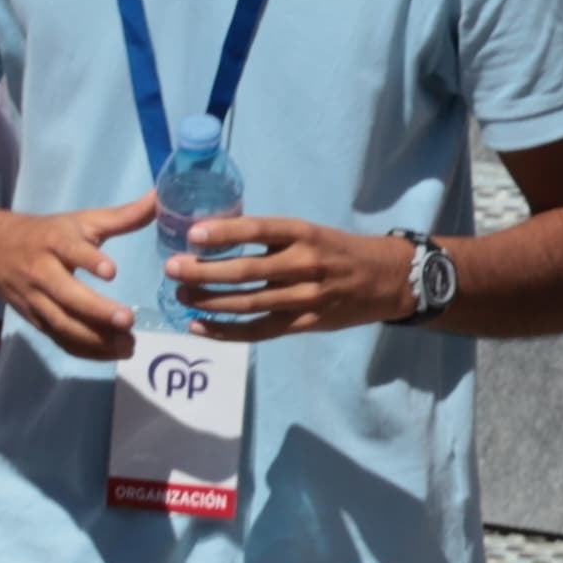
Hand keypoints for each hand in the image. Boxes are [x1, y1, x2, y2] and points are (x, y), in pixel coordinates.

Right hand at [0, 197, 152, 359]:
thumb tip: (162, 198)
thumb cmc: (47, 234)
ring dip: (94, 338)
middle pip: (66, 295)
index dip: (88, 260)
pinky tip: (113, 354)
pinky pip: (58, 339)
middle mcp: (40, 272)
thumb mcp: (82, 221)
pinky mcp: (34, 320)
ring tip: (129, 344)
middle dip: (96, 311)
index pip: (69, 250)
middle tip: (129, 321)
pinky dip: (85, 350)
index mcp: (53, 242)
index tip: (112, 271)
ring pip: (62, 323)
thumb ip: (123, 216)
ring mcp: (34, 300)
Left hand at [164, 217, 418, 339]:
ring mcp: (306, 298)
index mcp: (305, 234)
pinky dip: (227, 331)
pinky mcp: (306, 323)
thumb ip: (273, 239)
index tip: (192, 234)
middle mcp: (305, 265)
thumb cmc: (342, 251)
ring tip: (181, 295)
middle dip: (203, 271)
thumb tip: (217, 238)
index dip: (224, 233)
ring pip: (248, 303)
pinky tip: (200, 327)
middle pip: (246, 271)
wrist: (390, 280)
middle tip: (172, 269)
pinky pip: (260, 330)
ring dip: (209, 301)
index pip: (259, 230)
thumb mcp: (313, 233)